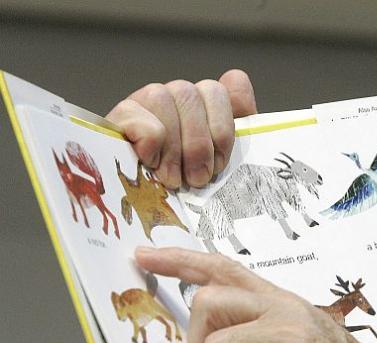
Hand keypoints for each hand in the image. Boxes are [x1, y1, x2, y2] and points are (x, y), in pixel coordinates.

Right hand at [107, 69, 257, 189]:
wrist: (143, 209)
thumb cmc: (188, 188)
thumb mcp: (220, 165)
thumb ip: (232, 130)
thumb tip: (236, 77)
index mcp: (205, 106)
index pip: (221, 90)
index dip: (223, 128)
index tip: (221, 163)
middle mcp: (175, 96)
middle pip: (191, 94)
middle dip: (199, 145)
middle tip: (198, 179)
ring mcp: (144, 102)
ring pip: (162, 98)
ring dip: (173, 147)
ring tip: (174, 179)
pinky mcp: (118, 116)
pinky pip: (137, 115)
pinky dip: (149, 142)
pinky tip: (150, 163)